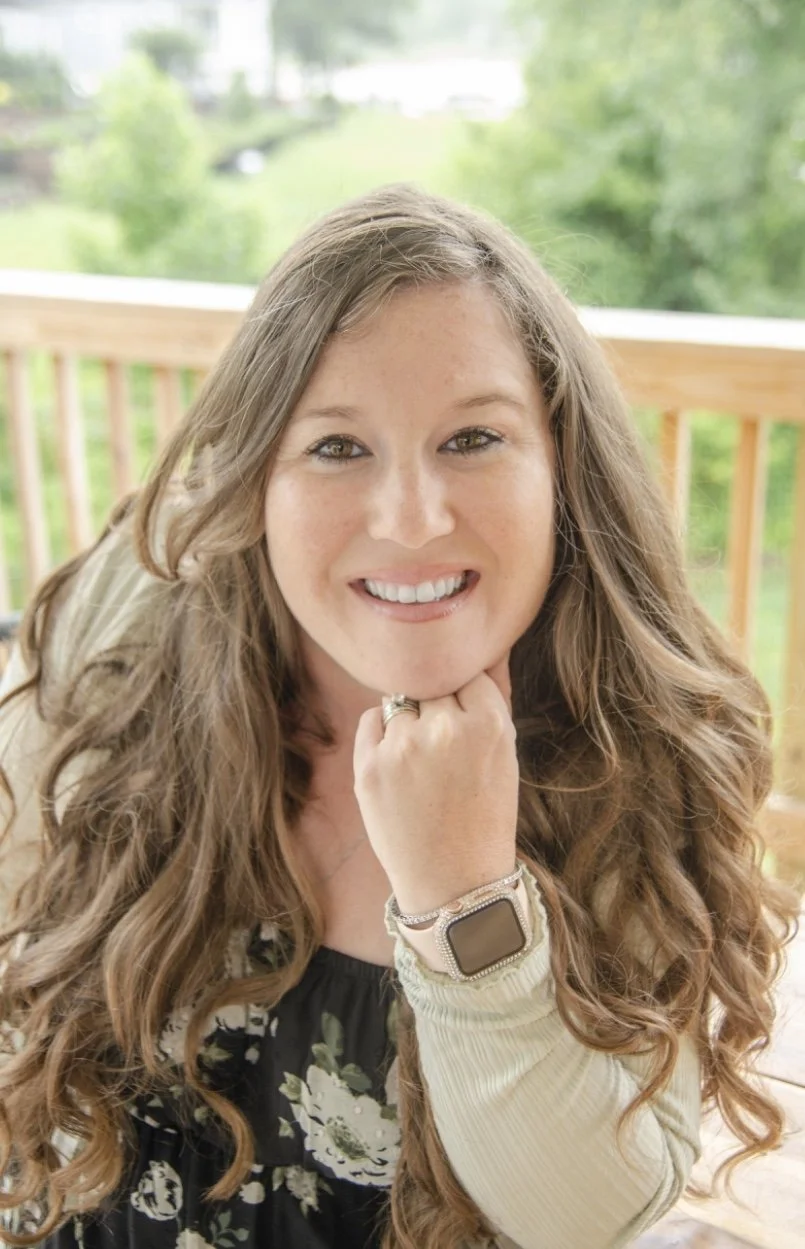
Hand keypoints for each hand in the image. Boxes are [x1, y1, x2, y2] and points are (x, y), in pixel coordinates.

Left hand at [352, 653, 518, 915]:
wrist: (455, 882)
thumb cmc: (485, 815)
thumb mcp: (505, 753)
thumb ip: (495, 694)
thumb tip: (491, 643)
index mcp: (488, 724)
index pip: (469, 674)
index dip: (466, 700)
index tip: (467, 727)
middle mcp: (444, 729)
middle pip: (433, 684)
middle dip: (437, 708)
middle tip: (445, 752)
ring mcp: (402, 747)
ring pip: (400, 701)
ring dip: (409, 721)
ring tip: (424, 766)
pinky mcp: (369, 766)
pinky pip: (371, 721)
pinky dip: (381, 736)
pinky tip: (400, 769)